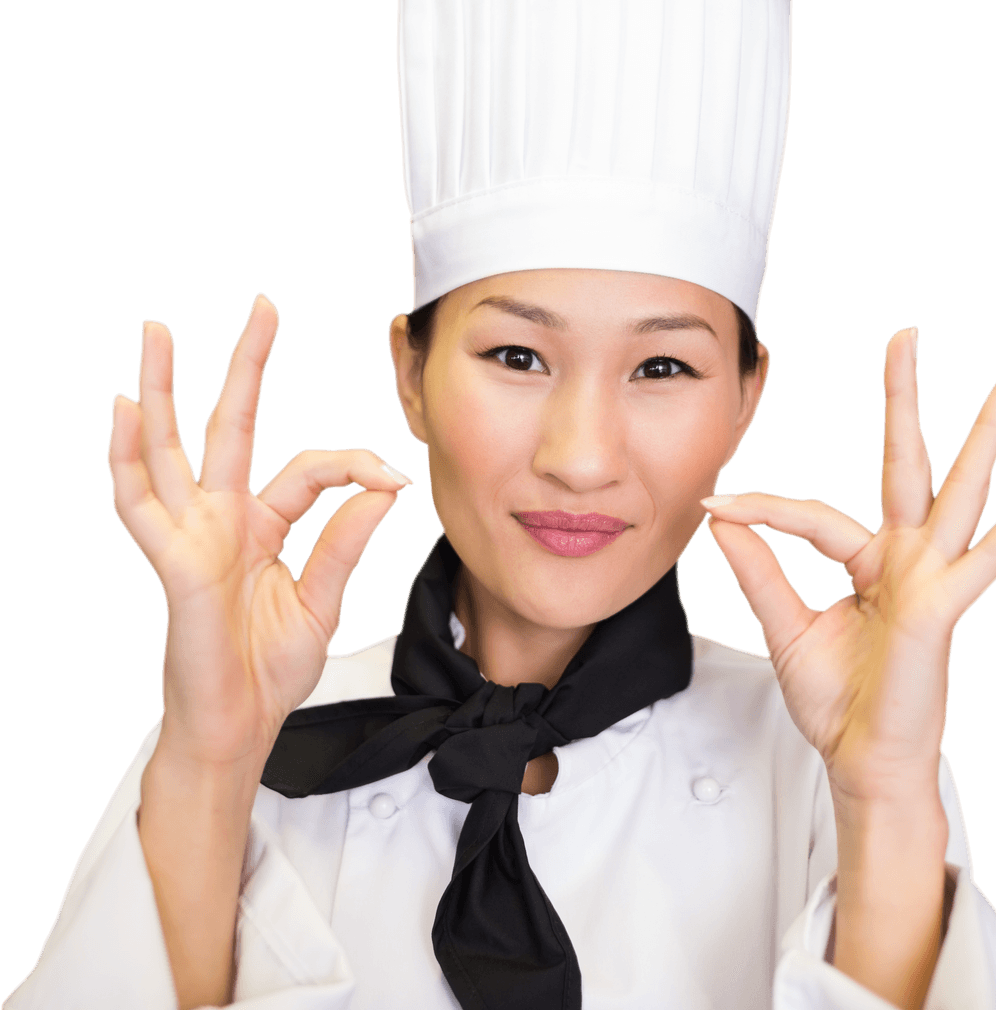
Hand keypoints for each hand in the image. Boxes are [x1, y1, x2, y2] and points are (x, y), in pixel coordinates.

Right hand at [108, 293, 412, 770]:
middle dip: (242, 367)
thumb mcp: (323, 599)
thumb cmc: (268, 671)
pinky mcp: (172, 563)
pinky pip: (141, 504)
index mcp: (263, 527)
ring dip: (160, 389)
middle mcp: (223, 521)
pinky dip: (126, 458)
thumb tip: (382, 488)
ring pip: (169, 448)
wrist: (240, 726)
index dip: (353, 465)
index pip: (310, 469)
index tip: (392, 475)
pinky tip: (123, 410)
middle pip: (226, 427)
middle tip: (259, 309)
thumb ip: (345, 541)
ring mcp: (192, 537)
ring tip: (156, 333)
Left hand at [702, 326, 995, 804]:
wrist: (859, 758)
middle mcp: (904, 559)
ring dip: (986, 433)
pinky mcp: (944, 607)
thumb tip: (723, 517)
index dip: (761, 509)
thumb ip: (759, 568)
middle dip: (905, 399)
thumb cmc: (833, 699)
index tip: (716, 504)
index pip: (811, 513)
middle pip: (907, 463)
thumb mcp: (782, 623)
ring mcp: (931, 578)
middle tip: (907, 335)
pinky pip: (988, 558)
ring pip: (962, 491)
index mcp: (866, 561)